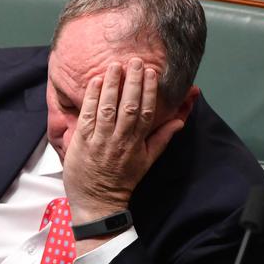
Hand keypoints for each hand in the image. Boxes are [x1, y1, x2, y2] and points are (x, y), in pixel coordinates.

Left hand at [63, 58, 184, 224]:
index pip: (147, 112)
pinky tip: (96, 82)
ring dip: (112, 85)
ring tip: (115, 65)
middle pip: (129, 106)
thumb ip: (162, 138)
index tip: (151, 72)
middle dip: (132, 82)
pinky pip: (88, 116)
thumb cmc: (123, 180)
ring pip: (108, 109)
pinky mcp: (82, 142)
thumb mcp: (148, 161)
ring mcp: (100, 140)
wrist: (98, 202)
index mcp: (138, 143)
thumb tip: (180, 120)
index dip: (149, 91)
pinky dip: (92, 98)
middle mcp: (120, 140)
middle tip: (135, 61)